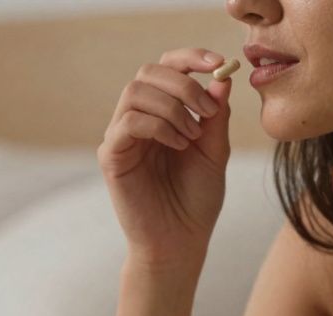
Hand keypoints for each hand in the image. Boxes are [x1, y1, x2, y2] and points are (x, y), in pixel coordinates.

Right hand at [99, 48, 232, 270]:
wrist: (181, 241)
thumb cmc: (196, 200)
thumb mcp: (215, 150)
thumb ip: (215, 115)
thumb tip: (221, 78)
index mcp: (162, 114)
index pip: (166, 69)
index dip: (190, 58)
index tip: (218, 64)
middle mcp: (137, 121)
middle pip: (147, 73)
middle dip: (183, 84)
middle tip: (208, 111)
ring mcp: (121, 138)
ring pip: (135, 92)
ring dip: (172, 107)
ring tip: (192, 135)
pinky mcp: (111, 157)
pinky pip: (128, 122)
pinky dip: (158, 126)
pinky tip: (178, 145)